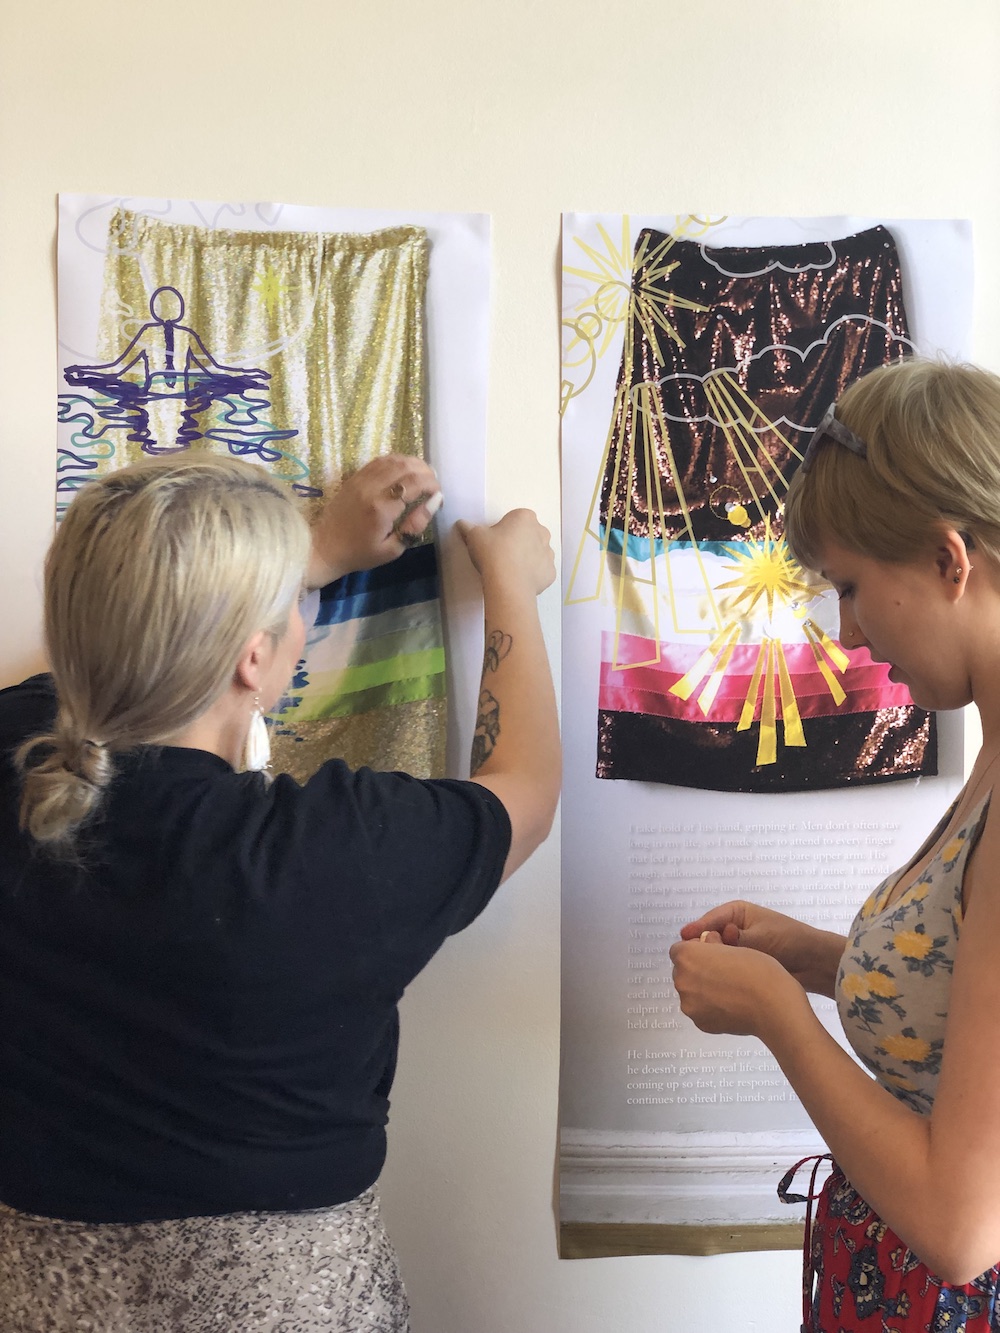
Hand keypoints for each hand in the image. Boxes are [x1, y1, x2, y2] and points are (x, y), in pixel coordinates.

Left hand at [307, 455, 441, 587]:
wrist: (324, 548)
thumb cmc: (360, 554)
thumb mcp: (392, 549)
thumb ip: (415, 525)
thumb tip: (434, 502)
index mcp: (382, 509)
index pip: (415, 484)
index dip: (432, 484)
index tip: (438, 493)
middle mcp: (371, 488)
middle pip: (406, 467)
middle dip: (425, 471)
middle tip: (433, 483)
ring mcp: (361, 480)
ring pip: (392, 460)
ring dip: (412, 463)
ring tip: (422, 474)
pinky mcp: (354, 478)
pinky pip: (378, 461)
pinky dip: (395, 461)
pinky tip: (403, 470)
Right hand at [454, 509, 555, 596]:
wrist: (508, 583)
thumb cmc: (492, 553)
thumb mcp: (474, 536)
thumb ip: (468, 527)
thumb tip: (461, 524)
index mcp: (525, 517)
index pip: (515, 519)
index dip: (504, 529)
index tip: (495, 541)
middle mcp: (542, 532)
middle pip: (529, 534)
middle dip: (519, 542)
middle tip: (502, 555)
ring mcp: (549, 553)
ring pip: (537, 553)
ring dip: (527, 558)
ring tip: (510, 570)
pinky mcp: (551, 573)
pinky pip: (541, 571)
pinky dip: (533, 575)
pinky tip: (519, 580)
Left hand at [669, 935, 806, 1037]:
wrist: (773, 1006)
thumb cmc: (756, 969)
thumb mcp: (733, 945)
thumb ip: (712, 945)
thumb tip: (706, 943)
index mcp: (686, 956)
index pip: (680, 950)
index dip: (697, 950)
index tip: (715, 954)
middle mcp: (682, 981)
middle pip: (683, 972)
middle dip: (698, 970)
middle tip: (724, 972)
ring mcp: (690, 1005)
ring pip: (692, 993)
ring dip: (704, 990)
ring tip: (731, 990)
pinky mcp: (701, 1024)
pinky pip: (701, 1011)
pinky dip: (711, 1007)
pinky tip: (732, 1005)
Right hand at [679, 900, 844, 995]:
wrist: (814, 963)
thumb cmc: (790, 940)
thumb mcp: (761, 936)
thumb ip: (737, 940)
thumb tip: (713, 940)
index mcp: (736, 914)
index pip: (710, 920)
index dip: (697, 929)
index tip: (684, 937)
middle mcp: (733, 930)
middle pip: (709, 938)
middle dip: (702, 947)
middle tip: (691, 958)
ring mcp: (736, 948)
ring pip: (716, 955)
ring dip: (712, 962)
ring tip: (702, 970)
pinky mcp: (740, 966)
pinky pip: (725, 968)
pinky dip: (721, 973)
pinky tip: (713, 981)